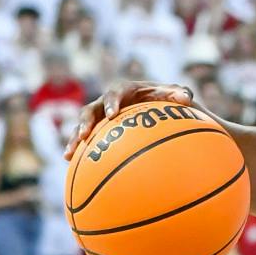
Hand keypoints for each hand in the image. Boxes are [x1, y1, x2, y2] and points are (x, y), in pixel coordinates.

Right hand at [64, 81, 193, 158]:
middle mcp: (108, 102)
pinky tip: (70, 163)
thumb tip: (187, 97)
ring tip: (68, 154)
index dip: (111, 103)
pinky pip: (85, 139)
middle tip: (83, 135)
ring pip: (83, 125)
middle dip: (85, 122)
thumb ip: (180, 95)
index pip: (115, 92)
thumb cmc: (167, 100)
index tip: (112, 116)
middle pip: (91, 109)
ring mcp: (101, 116)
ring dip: (74, 138)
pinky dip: (78, 149)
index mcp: (126, 91)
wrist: (157, 105)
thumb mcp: (175, 96)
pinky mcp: (98, 128)